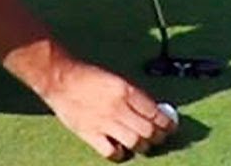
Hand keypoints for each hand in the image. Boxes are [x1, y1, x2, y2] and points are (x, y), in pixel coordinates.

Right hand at [42, 60, 175, 161]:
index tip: (170, 127)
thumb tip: (153, 112)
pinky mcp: (90, 133)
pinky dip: (120, 153)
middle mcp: (118, 107)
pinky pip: (111, 151)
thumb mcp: (116, 80)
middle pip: (148, 131)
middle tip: (159, 138)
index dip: (167, 124)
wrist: (59, 78)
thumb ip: (134, 96)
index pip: (155, 113)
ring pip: (135, 142)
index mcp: (126, 91)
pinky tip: (120, 149)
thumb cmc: (87, 76)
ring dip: (142, 146)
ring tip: (142, 145)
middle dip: (158, 137)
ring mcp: (104, 122)